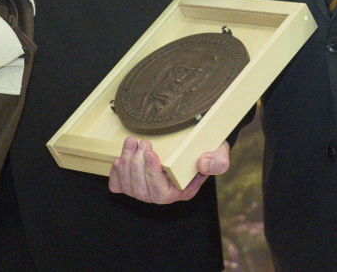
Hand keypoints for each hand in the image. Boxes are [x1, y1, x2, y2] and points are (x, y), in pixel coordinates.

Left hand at [107, 137, 228, 203]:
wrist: (195, 142)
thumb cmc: (207, 149)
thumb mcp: (220, 153)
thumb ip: (217, 161)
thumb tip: (202, 165)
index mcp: (181, 192)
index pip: (161, 193)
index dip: (152, 173)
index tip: (151, 152)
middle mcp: (163, 195)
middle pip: (141, 190)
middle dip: (137, 164)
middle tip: (142, 142)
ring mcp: (146, 190)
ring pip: (129, 187)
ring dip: (126, 163)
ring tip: (131, 142)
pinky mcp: (133, 183)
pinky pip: (118, 187)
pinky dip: (116, 173)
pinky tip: (120, 158)